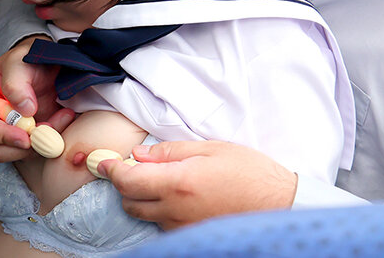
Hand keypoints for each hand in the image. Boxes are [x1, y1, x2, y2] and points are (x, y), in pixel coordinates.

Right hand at [0, 35, 74, 161]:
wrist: (47, 61)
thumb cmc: (27, 57)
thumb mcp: (20, 60)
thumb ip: (17, 82)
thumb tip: (25, 110)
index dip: (1, 136)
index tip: (25, 137)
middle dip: (23, 146)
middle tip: (48, 131)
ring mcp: (7, 129)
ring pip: (16, 153)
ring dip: (40, 142)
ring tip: (61, 117)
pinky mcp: (26, 135)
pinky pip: (35, 148)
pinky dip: (51, 139)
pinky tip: (64, 117)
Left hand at [98, 141, 297, 229]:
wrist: (280, 204)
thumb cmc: (250, 172)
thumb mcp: (210, 148)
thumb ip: (170, 151)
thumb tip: (139, 154)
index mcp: (178, 183)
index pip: (128, 181)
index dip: (111, 171)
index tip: (103, 163)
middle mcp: (175, 210)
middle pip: (130, 202)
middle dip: (126, 184)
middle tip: (137, 167)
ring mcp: (182, 228)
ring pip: (145, 215)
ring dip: (143, 198)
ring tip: (162, 180)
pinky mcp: (191, 236)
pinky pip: (163, 225)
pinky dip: (160, 210)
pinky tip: (178, 196)